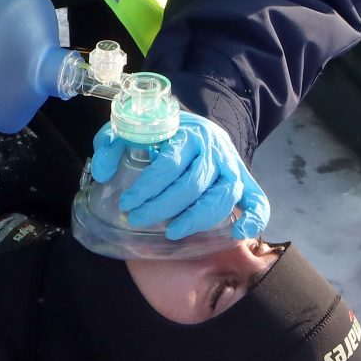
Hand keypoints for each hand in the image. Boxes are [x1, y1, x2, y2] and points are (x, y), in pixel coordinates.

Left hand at [88, 110, 269, 240]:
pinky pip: (258, 201)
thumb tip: (102, 173)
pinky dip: (254, 219)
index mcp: (188, 134)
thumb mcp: (134, 130)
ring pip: (222, 197)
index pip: (169, 164)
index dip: (147, 187)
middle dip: (163, 207)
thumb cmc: (163, 133)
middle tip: (138, 219)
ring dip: (196, 218)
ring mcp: (232, 167)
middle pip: (193, 185)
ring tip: (171, 232)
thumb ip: (111, 145)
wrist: (198, 126)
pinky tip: (237, 234)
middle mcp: (215, 151)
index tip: (127, 203)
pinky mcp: (245, 181)